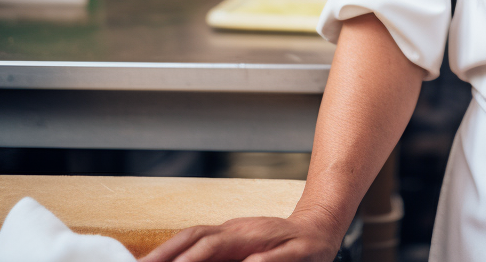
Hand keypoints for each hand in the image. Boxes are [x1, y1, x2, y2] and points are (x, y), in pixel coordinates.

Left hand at [139, 210, 342, 261]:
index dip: (164, 250)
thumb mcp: (241, 247)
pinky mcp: (295, 249)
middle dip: (175, 256)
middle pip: (205, 240)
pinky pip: (273, 258)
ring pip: (234, 244)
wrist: (321, 227)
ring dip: (204, 257)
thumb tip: (177, 261)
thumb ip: (213, 256)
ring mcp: (268, 239)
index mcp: (230, 233)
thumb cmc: (275, 245)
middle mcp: (245, 232)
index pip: (191, 236)